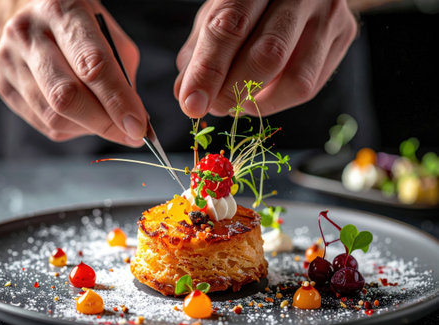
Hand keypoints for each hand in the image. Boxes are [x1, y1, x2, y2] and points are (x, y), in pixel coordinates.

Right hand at [0, 0, 147, 145]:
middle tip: (131, 135)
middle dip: (106, 123)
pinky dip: (74, 129)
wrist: (36, 18)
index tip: (138, 127)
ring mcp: (11, 61)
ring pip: (55, 117)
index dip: (118, 101)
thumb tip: (133, 122)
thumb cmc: (83, 31)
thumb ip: (123, 77)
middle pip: (67, 96)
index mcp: (62, 12)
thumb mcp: (111, 39)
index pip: (92, 65)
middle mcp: (29, 34)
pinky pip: (45, 124)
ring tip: (108, 121)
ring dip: (91, 128)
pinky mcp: (4, 86)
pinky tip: (84, 117)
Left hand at [174, 0, 356, 117]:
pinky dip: (279, 101)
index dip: (208, 71)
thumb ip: (202, 52)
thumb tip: (187, 95)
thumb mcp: (220, 14)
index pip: (230, 27)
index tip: (192, 104)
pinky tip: (263, 94)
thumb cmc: (253, 3)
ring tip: (240, 102)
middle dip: (234, 92)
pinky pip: (310, 86)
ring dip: (260, 104)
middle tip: (215, 107)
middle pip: (268, 55)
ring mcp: (328, 13)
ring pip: (296, 80)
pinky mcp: (344, 35)